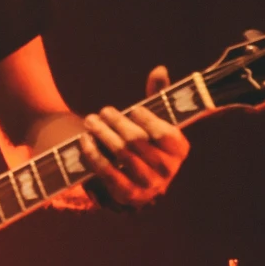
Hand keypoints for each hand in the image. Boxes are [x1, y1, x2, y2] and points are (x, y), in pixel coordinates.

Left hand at [79, 65, 189, 208]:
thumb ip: (159, 94)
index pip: (164, 134)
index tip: (133, 109)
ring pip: (122, 155)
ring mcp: (148, 186)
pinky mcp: (127, 195)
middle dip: (118, 123)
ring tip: (90, 121)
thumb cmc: (146, 139)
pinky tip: (85, 141)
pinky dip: (94, 155)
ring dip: (103, 135)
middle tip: (103, 112)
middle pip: (138, 142)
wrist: (134, 175)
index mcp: (179, 150)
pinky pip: (108, 173)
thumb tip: (159, 70)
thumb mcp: (155, 118)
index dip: (148, 120)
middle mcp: (167, 171)